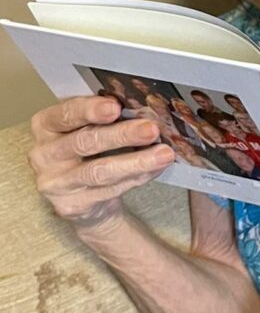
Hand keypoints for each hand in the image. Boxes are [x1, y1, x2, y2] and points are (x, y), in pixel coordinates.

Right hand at [28, 95, 175, 228]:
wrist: (83, 195)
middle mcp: (43, 154)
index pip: (66, 114)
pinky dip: (137, 177)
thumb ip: (105, 116)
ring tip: (164, 154)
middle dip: (122, 135)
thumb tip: (144, 106)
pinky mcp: (71, 206)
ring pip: (99, 171)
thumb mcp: (88, 127)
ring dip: (136, 161)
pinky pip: (110, 190)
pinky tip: (156, 168)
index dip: (90, 110)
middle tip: (151, 129)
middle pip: (85, 142)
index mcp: (46, 125)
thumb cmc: (89, 149)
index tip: (116, 106)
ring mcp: (55, 183)